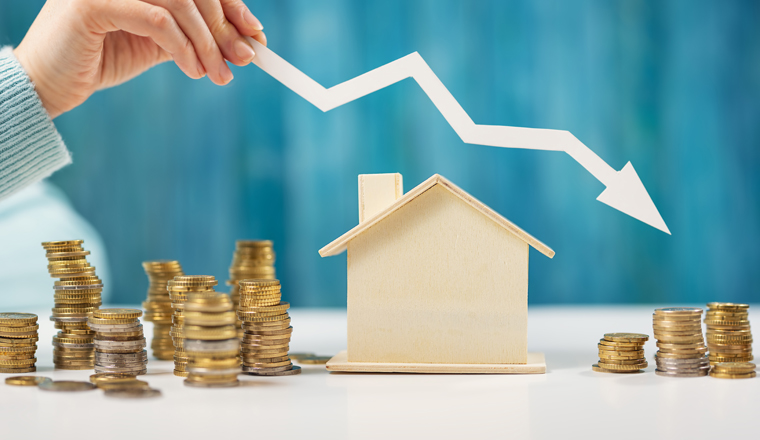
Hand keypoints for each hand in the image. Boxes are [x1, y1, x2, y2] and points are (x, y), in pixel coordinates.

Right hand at [13, 0, 266, 117]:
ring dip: (207, 42)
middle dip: (224, 26)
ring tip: (217, 73)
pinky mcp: (92, 3)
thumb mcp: (158, 45)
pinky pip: (157, 19)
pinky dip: (182, 46)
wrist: (51, 85)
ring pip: (179, 2)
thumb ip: (193, 36)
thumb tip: (244, 42)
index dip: (230, 4)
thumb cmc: (102, 60)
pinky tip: (193, 70)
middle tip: (244, 58)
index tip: (255, 34)